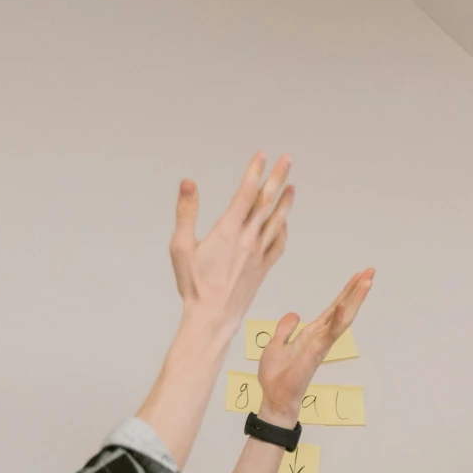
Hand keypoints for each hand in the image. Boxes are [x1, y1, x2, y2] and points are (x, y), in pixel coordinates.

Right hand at [169, 151, 293, 326]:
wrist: (213, 317)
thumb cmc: (193, 284)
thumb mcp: (181, 246)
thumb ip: (186, 212)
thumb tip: (188, 182)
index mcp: (228, 231)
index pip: (246, 194)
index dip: (255, 172)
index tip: (262, 155)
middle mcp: (248, 239)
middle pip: (266, 202)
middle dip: (277, 178)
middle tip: (286, 160)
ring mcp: (258, 254)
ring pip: (276, 222)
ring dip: (284, 202)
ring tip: (292, 186)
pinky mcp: (263, 269)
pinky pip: (278, 245)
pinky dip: (283, 231)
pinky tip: (284, 224)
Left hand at [254, 268, 374, 425]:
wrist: (274, 398)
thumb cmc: (276, 376)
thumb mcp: (275, 345)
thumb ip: (285, 329)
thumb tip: (294, 314)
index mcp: (312, 334)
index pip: (333, 309)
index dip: (345, 293)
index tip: (358, 276)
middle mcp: (321, 337)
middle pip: (342, 309)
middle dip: (356, 290)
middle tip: (371, 271)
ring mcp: (320, 344)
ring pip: (342, 318)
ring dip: (355, 300)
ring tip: (367, 281)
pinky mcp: (316, 352)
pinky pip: (330, 333)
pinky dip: (339, 319)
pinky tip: (347, 305)